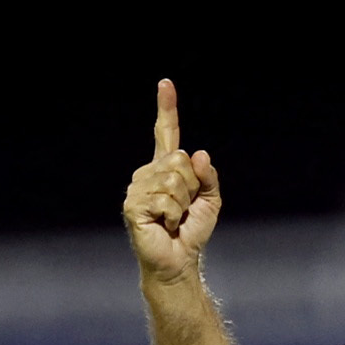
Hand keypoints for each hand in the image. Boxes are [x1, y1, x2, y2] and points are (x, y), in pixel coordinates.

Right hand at [123, 79, 220, 283]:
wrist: (178, 261)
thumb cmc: (191, 231)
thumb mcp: (210, 200)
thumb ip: (208, 175)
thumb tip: (198, 154)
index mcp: (165, 167)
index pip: (166, 133)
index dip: (166, 108)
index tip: (166, 84)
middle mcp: (148, 173)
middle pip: (180, 160)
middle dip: (192, 187)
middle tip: (184, 209)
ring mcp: (138, 188)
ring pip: (174, 180)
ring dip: (183, 204)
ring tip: (174, 219)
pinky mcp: (134, 205)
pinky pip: (166, 199)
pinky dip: (173, 215)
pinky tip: (165, 225)